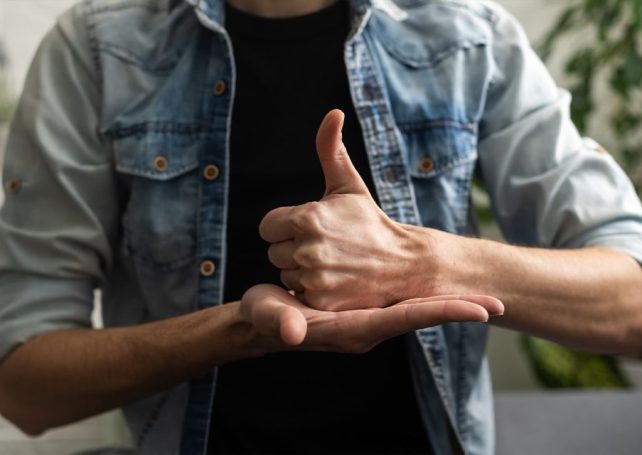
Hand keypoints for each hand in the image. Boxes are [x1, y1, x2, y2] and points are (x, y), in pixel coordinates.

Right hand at [238, 284, 503, 352]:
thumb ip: (281, 323)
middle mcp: (368, 326)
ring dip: (446, 301)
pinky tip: (438, 284)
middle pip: (421, 315)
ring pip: (415, 308)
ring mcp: (368, 317)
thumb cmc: (265, 319)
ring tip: (482, 294)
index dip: (442, 312)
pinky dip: (425, 295)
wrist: (264, 322)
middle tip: (499, 302)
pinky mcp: (364, 306)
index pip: (407, 319)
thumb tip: (294, 332)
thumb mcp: (269, 316)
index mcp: (353, 328)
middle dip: (457, 309)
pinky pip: (402, 301)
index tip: (480, 310)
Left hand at [260, 109, 430, 310]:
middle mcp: (308, 248)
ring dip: (302, 271)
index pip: (267, 227)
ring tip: (332, 263)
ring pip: (286, 274)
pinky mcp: (322, 302)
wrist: (404, 263)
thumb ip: (331, 149)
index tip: (308, 228)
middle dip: (293, 248)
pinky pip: (298, 295)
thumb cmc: (370, 222)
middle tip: (326, 246)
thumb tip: (333, 112)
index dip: (284, 227)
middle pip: (274, 252)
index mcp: (308, 217)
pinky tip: (335, 282)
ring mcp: (315, 278)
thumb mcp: (348, 185)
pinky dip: (312, 291)